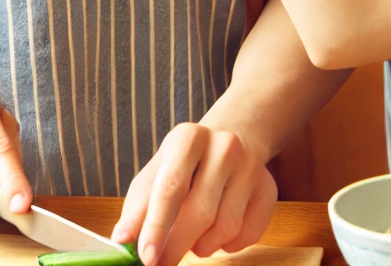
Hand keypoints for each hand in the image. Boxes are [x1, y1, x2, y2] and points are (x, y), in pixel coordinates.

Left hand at [112, 123, 277, 265]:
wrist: (228, 141)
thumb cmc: (183, 165)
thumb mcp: (154, 175)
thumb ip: (137, 208)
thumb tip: (122, 240)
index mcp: (188, 138)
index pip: (171, 188)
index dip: (157, 227)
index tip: (146, 257)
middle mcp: (223, 147)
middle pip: (200, 211)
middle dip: (176, 246)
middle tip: (161, 265)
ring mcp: (250, 167)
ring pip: (225, 227)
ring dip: (203, 245)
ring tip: (192, 237)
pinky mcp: (268, 188)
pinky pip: (249, 235)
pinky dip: (228, 245)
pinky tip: (217, 234)